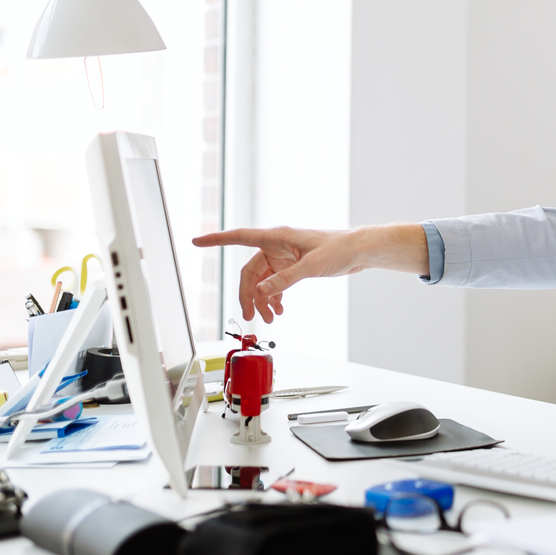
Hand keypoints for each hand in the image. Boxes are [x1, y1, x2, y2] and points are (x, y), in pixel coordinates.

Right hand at [192, 224, 426, 323]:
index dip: (216, 240)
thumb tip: (262, 291)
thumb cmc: (340, 249)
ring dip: (262, 300)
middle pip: (250, 272)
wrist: (359, 251)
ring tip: (272, 318)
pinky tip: (278, 309)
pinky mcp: (291, 267)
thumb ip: (286, 279)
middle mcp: (276, 246)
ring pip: (261, 281)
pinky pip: (273, 283)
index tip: (196, 241)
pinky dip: (273, 297)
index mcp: (277, 237)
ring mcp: (283, 257)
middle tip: (251, 316)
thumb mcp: (312, 266)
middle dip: (248, 295)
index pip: (239, 237)